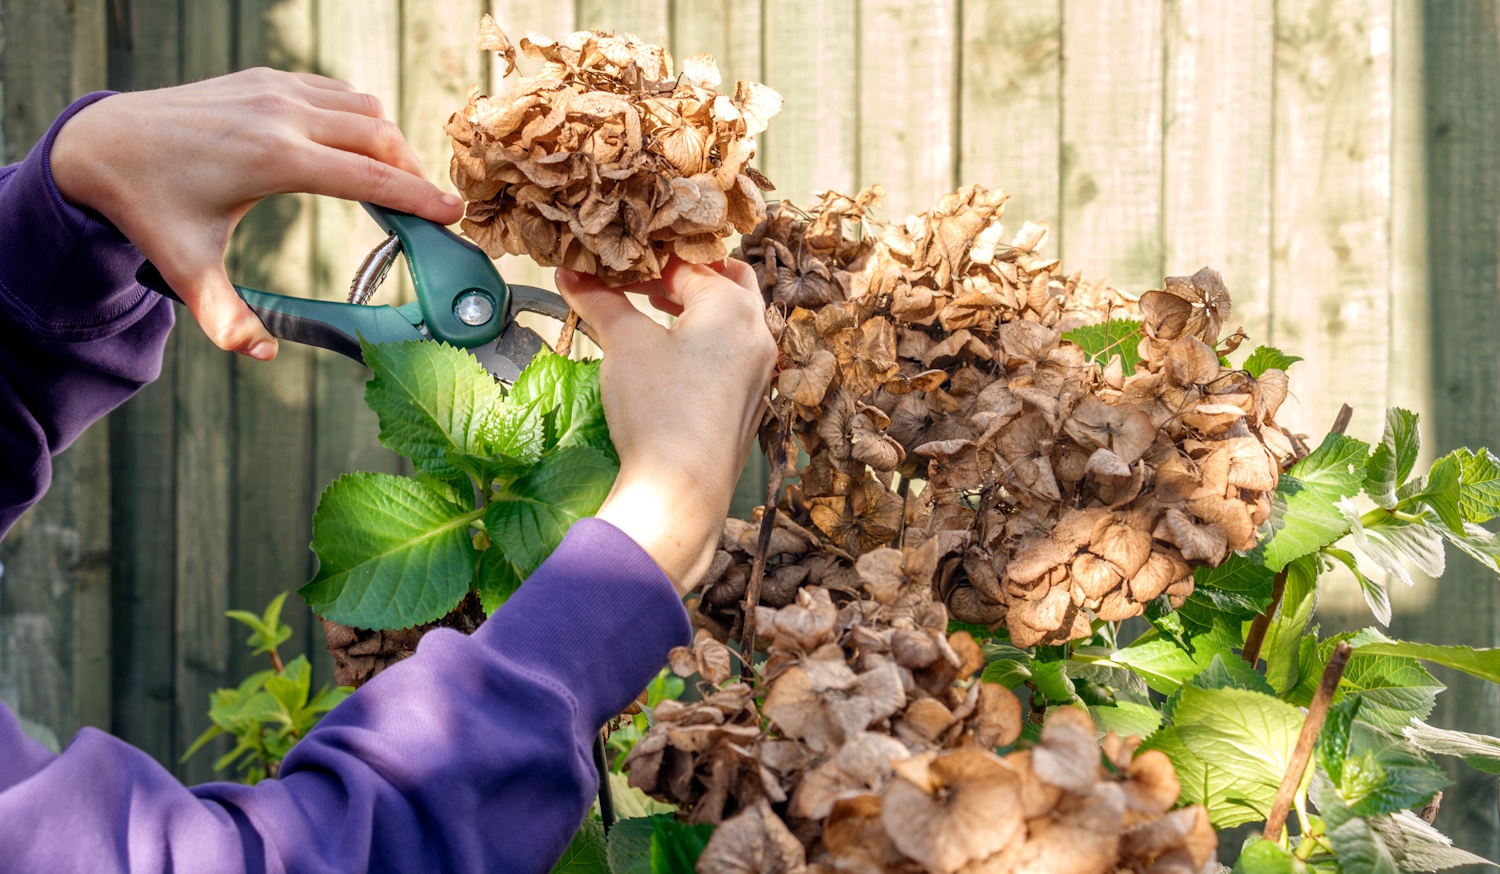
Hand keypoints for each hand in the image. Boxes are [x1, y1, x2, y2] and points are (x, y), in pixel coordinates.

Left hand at [49, 68, 463, 359]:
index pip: (370, 177)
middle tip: (427, 210)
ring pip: (364, 109)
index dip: (419, 197)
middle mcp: (282, 115)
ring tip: (396, 183)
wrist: (102, 143)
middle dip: (413, 173)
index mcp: (274, 158)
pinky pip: (337, 93)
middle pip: (380, 137)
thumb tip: (262, 353)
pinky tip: (357, 151)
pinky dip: (359, 120)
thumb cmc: (147, 206)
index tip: (452, 214)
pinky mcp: (267, 78)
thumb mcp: (185, 268)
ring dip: (388, 144)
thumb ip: (227, 317)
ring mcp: (275, 89)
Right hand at [558, 259, 776, 594]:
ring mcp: (760, 370)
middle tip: (645, 280)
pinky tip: (674, 357)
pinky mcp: (751, 401)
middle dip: (685, 276)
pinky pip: (734, 353)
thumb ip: (599, 301)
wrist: (682, 488)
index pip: (687, 265)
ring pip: (733, 319)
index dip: (646, 262)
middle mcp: (757, 332)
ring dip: (697, 308)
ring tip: (655, 309)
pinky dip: (706, 341)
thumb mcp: (624, 343)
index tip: (614, 266)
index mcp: (733, 306)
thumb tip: (569, 272)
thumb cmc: (658, 407)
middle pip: (727, 282)